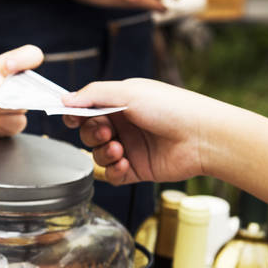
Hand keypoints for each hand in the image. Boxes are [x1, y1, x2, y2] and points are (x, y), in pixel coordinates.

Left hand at [0, 44, 44, 137]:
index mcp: (9, 66)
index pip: (31, 56)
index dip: (26, 59)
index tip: (9, 66)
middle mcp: (15, 85)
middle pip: (32, 84)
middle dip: (11, 88)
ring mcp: (14, 104)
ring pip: (22, 105)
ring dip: (0, 105)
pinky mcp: (10, 123)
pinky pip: (18, 122)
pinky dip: (3, 120)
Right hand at [60, 78, 216, 184]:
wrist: (203, 137)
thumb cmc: (172, 108)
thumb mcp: (128, 92)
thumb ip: (93, 95)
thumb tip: (64, 100)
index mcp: (121, 102)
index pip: (87, 109)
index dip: (76, 115)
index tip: (71, 119)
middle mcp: (124, 125)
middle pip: (89, 133)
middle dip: (92, 134)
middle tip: (106, 132)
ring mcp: (130, 147)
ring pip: (98, 155)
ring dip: (103, 153)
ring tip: (118, 149)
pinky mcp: (137, 169)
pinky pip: (113, 175)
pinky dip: (113, 171)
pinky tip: (124, 163)